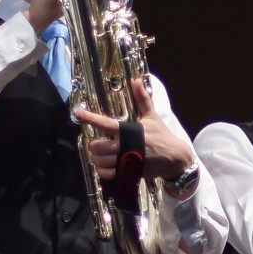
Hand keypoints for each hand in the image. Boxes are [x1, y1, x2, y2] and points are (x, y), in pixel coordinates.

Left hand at [76, 78, 193, 182]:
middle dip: (94, 145)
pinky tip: (105, 167)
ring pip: (101, 161)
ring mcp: (127, 160)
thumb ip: (142, 98)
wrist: (174, 157)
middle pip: (97, 146)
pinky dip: (103, 171)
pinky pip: (108, 174)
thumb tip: (136, 79)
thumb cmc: (162, 135)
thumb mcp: (152, 115)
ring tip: (100, 156)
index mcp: (128, 130)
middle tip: (97, 144)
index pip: (105, 123)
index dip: (89, 118)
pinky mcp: (130, 172)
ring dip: (97, 158)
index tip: (78, 113)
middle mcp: (125, 145)